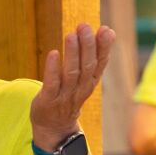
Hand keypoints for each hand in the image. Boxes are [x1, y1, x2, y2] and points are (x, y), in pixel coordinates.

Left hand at [30, 23, 114, 148]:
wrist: (54, 127)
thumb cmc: (68, 96)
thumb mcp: (84, 78)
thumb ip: (94, 56)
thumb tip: (107, 30)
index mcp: (90, 82)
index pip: (100, 63)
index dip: (104, 47)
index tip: (105, 29)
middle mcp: (80, 89)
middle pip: (87, 66)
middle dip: (88, 46)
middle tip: (84, 26)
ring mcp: (65, 95)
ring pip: (72, 73)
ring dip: (72, 53)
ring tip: (71, 35)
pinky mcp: (48, 100)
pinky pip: (52, 83)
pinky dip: (53, 69)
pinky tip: (53, 54)